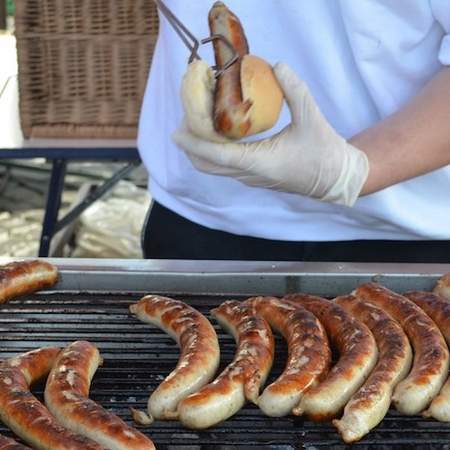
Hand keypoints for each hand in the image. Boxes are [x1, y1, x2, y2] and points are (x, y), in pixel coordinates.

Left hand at [173, 63, 368, 206]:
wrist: (335, 178)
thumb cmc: (325, 151)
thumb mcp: (312, 117)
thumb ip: (295, 90)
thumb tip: (277, 65)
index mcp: (260, 163)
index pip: (218, 155)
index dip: (194, 144)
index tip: (176, 133)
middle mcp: (250, 175)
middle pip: (208, 164)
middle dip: (192, 144)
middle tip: (185, 119)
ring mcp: (250, 178)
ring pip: (215, 167)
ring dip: (201, 148)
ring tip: (197, 122)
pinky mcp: (254, 176)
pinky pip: (225, 166)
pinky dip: (214, 151)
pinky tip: (216, 131)